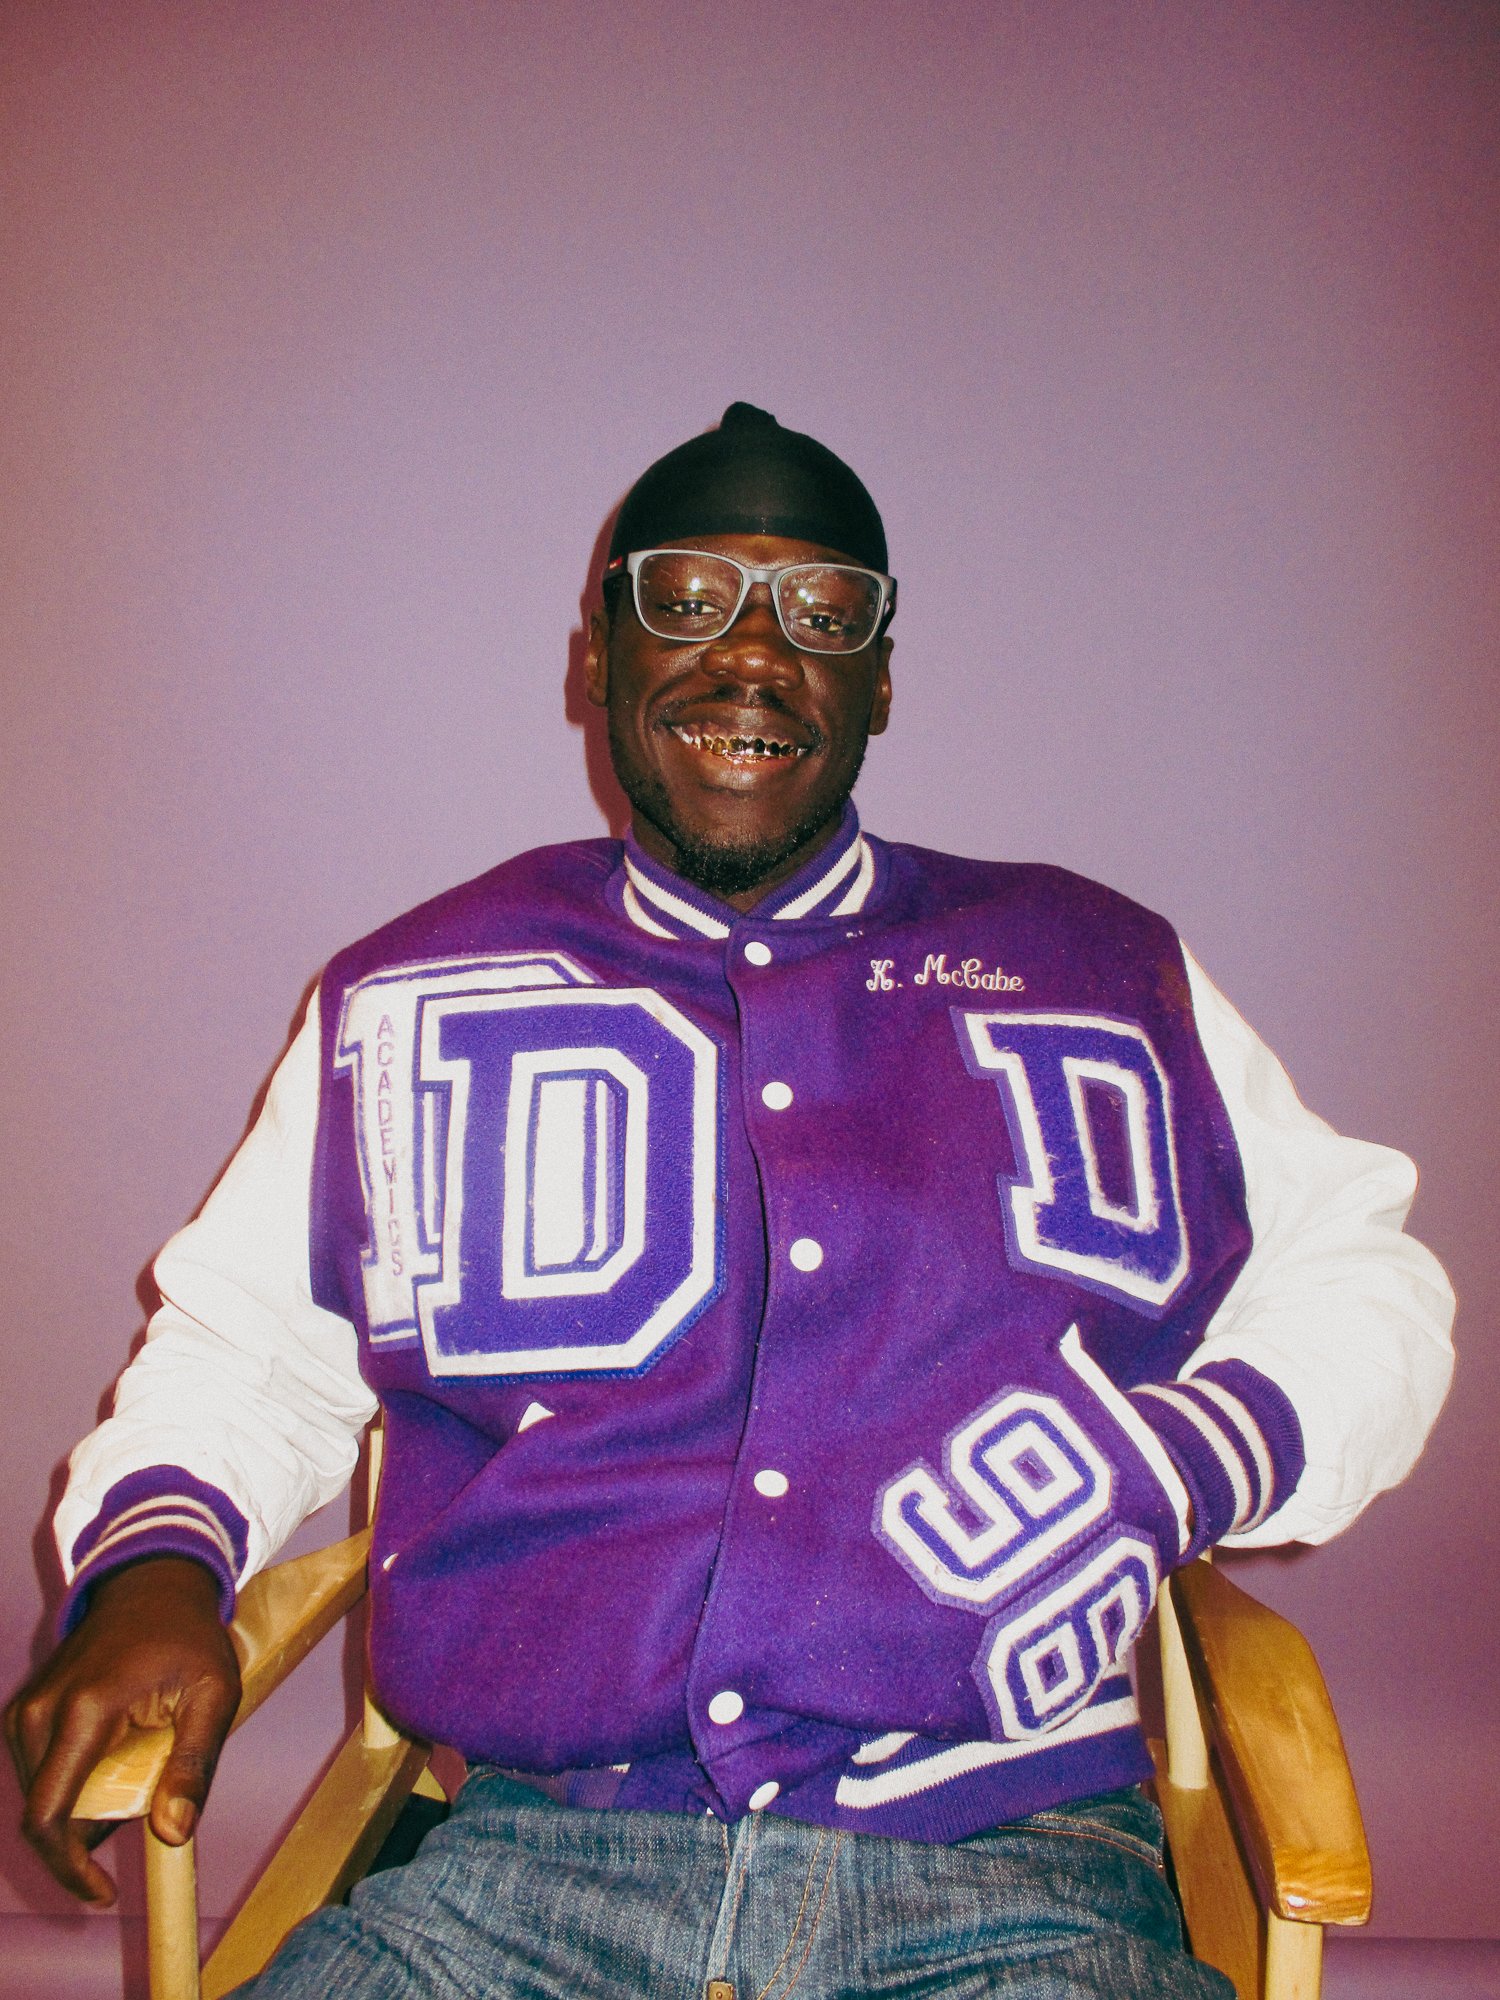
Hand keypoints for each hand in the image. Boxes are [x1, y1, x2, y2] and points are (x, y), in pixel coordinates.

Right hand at [5, 1557, 240, 1903]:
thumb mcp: (213, 1695)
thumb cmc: (188, 1636)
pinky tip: (117, 1759)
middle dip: (89, 1832)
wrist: (154, 1582)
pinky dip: (74, 1783)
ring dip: (84, 1806)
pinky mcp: (26, 1710)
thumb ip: (194, 1764)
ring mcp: (26, 1710)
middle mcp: (40, 1712)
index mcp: (84, 1711)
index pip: (49, 1816)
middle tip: (151, 1799)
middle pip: (46, 1812)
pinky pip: (41, 1771)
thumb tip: (173, 1833)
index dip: (68, 1867)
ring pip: (43, 1795)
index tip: (100, 1894)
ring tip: (142, 1765)